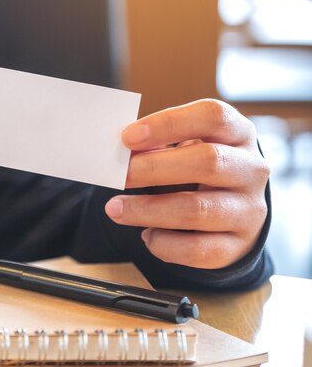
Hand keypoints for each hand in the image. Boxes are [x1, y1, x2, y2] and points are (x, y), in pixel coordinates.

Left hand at [104, 99, 269, 268]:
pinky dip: (164, 243)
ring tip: (115, 209)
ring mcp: (248, 211)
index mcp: (238, 134)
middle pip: (208, 162)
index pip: (213, 117)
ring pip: (196, 210)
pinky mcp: (236, 247)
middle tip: (119, 175)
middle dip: (154, 168)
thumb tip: (120, 154)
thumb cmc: (200, 171)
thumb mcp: (189, 148)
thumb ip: (159, 146)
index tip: (128, 137)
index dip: (169, 124)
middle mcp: (251, 170)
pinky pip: (196, 249)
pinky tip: (147, 235)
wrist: (235, 213)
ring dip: (147, 210)